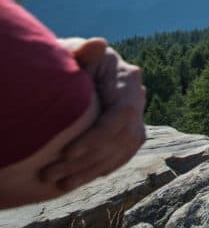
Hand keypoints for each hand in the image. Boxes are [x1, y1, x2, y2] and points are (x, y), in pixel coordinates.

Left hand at [40, 38, 146, 191]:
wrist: (74, 71)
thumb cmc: (68, 59)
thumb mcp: (71, 52)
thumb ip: (81, 51)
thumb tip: (98, 43)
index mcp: (127, 78)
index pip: (122, 115)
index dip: (98, 137)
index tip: (67, 153)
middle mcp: (137, 97)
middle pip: (123, 138)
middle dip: (89, 160)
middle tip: (52, 174)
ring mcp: (136, 115)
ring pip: (123, 151)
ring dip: (92, 170)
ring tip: (59, 184)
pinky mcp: (129, 130)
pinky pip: (122, 155)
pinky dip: (101, 169)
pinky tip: (76, 180)